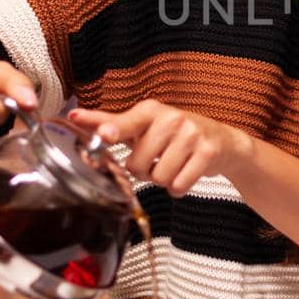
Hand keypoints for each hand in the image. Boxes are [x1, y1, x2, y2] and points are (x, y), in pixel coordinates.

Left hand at [68, 100, 252, 197]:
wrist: (222, 141)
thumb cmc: (175, 135)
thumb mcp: (145, 125)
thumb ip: (112, 124)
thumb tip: (76, 118)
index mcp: (150, 111)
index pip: (126, 122)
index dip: (112, 129)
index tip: (103, 133)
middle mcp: (171, 118)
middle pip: (138, 164)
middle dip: (144, 170)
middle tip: (156, 159)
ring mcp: (191, 134)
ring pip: (159, 177)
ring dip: (162, 180)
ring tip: (173, 165)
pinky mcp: (207, 152)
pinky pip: (179, 185)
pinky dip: (178, 188)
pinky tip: (185, 173)